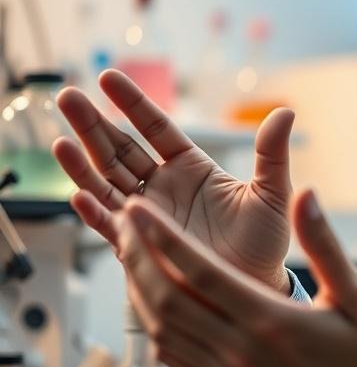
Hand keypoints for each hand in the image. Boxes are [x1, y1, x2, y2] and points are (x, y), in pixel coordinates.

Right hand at [52, 69, 293, 292]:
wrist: (255, 288)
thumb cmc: (265, 241)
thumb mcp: (272, 193)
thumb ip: (272, 153)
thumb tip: (286, 112)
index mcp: (191, 167)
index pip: (156, 128)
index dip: (132, 103)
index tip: (108, 78)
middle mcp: (164, 187)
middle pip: (121, 149)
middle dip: (93, 124)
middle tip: (67, 97)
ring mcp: (148, 216)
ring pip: (106, 182)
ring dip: (82, 163)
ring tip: (60, 142)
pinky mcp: (141, 246)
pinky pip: (110, 226)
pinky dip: (93, 211)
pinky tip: (78, 196)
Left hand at [115, 190, 356, 366]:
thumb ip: (324, 244)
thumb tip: (306, 194)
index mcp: (271, 321)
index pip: (200, 273)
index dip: (163, 238)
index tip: (139, 209)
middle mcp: (242, 352)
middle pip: (168, 299)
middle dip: (139, 256)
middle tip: (124, 222)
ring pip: (163, 329)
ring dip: (139, 289)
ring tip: (131, 254)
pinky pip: (173, 357)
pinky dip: (154, 325)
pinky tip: (154, 300)